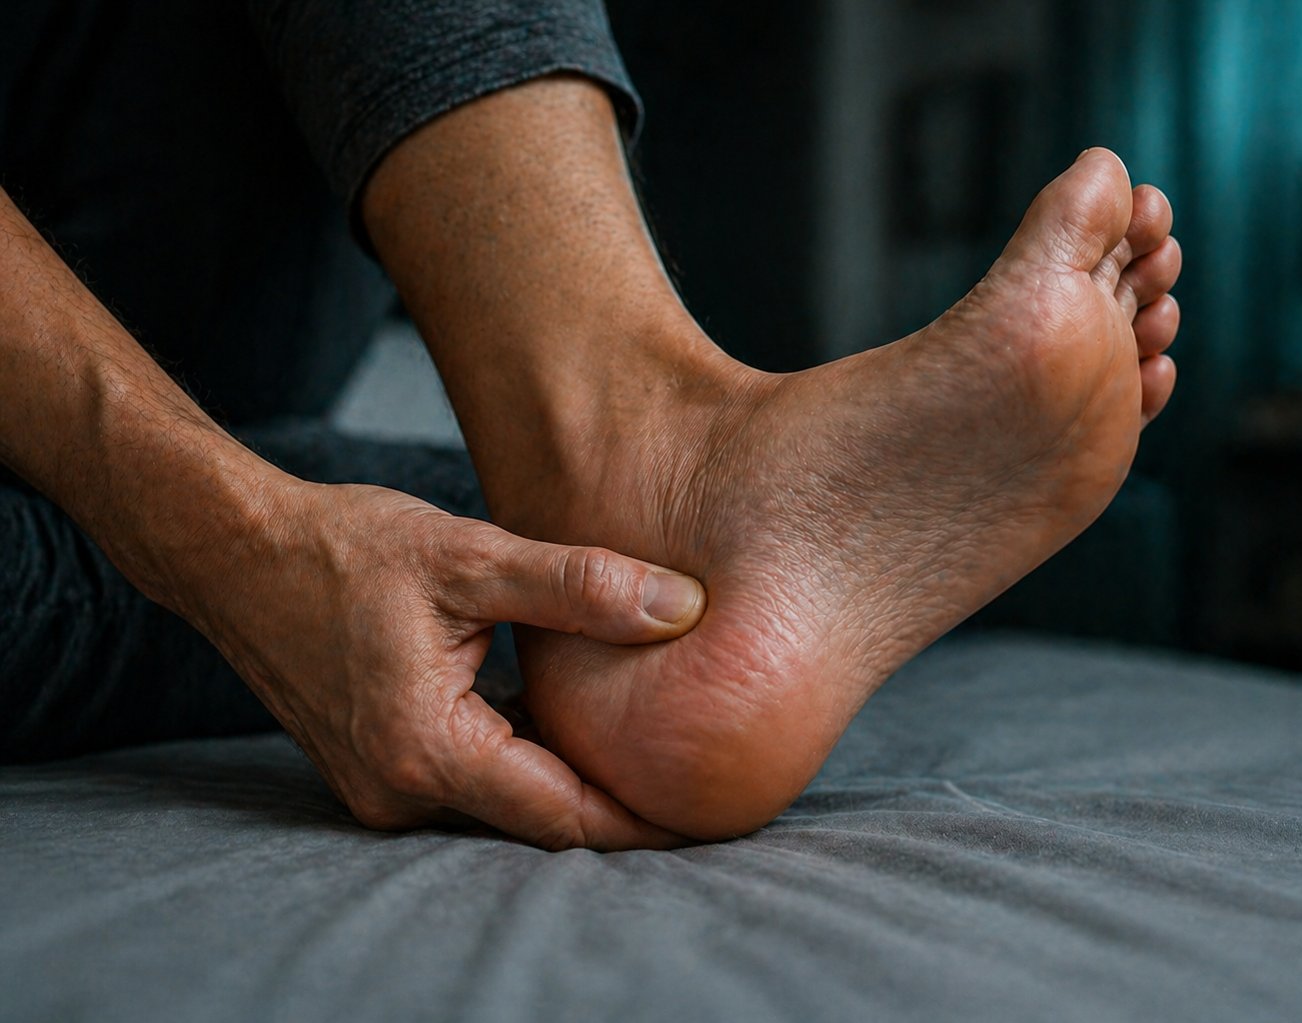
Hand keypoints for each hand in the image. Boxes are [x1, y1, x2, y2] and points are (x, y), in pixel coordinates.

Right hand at [175, 479, 703, 849]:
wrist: (237, 553)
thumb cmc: (343, 549)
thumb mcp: (471, 557)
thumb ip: (579, 587)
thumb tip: (683, 606)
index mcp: (427, 749)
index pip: (561, 816)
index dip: (643, 818)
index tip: (709, 807)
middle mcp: (400, 789)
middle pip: (537, 820)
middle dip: (618, 804)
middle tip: (699, 774)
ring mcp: (383, 786)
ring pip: (505, 802)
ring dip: (571, 779)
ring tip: (655, 746)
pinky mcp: (379, 766)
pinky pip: (472, 779)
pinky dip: (526, 756)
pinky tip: (576, 719)